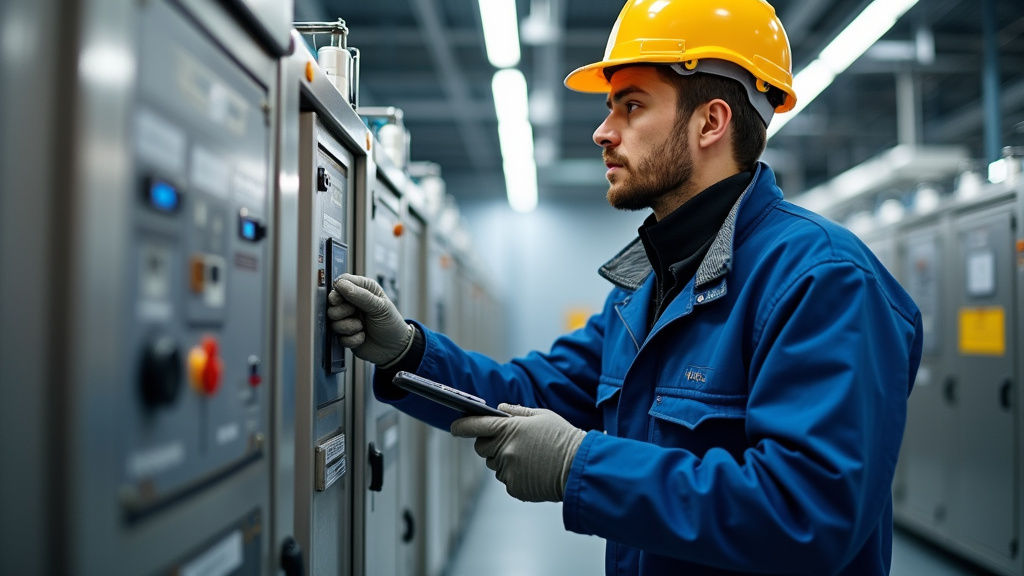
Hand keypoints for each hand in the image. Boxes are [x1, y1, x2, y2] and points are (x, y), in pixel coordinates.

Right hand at [327, 273, 413, 365]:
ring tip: (361, 327)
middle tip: (354, 313)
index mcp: (363, 290)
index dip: (337, 290)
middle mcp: (353, 303)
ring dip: (348, 326)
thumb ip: (361, 296)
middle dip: (341, 311)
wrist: (395, 348)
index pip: (342, 282)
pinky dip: (351, 339)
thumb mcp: (380, 307)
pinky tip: (362, 337)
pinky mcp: (346, 335)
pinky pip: (339, 337)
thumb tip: (341, 285)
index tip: (338, 299)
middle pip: (332, 303)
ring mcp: (348, 320)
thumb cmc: (391, 324)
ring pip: (333, 321)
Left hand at [450, 404, 586, 502]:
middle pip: (481, 448)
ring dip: (504, 460)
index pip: (475, 426)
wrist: (579, 468)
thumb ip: (517, 412)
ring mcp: (508, 471)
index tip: (454, 427)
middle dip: (489, 444)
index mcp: (509, 429)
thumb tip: (499, 408)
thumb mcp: (543, 416)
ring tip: (530, 458)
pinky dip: (515, 475)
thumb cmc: (563, 438)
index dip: (462, 426)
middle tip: (509, 442)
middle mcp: (504, 450)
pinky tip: (534, 471)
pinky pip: (506, 479)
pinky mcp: (514, 488)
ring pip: (494, 465)